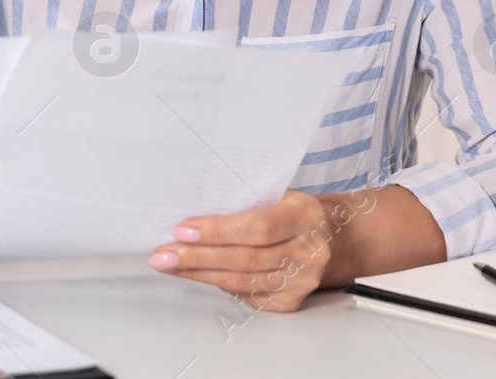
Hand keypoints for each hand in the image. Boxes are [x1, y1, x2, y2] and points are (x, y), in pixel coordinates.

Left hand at [147, 190, 334, 311]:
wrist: (333, 237)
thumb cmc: (293, 211)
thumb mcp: (278, 193)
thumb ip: (244, 200)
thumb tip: (192, 211)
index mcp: (305, 216)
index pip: (258, 227)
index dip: (218, 231)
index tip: (182, 230)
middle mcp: (308, 251)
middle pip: (245, 259)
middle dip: (196, 257)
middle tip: (162, 254)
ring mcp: (302, 280)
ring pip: (241, 282)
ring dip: (199, 273)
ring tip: (169, 264)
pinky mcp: (291, 301)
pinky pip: (247, 296)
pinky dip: (218, 284)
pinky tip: (197, 274)